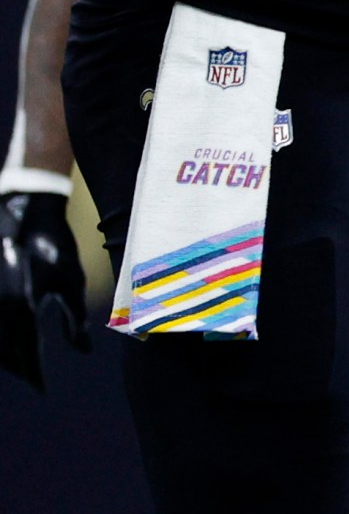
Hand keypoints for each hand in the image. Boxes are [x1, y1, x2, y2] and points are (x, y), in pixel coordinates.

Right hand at [1, 191, 89, 391]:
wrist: (23, 214)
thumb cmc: (54, 246)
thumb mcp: (72, 281)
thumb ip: (74, 318)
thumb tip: (84, 350)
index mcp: (22, 306)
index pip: (28, 351)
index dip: (34, 373)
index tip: (41, 389)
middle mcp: (0, 307)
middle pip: (5, 352)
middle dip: (19, 368)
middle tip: (33, 378)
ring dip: (6, 356)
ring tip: (23, 365)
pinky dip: (0, 339)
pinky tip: (11, 342)